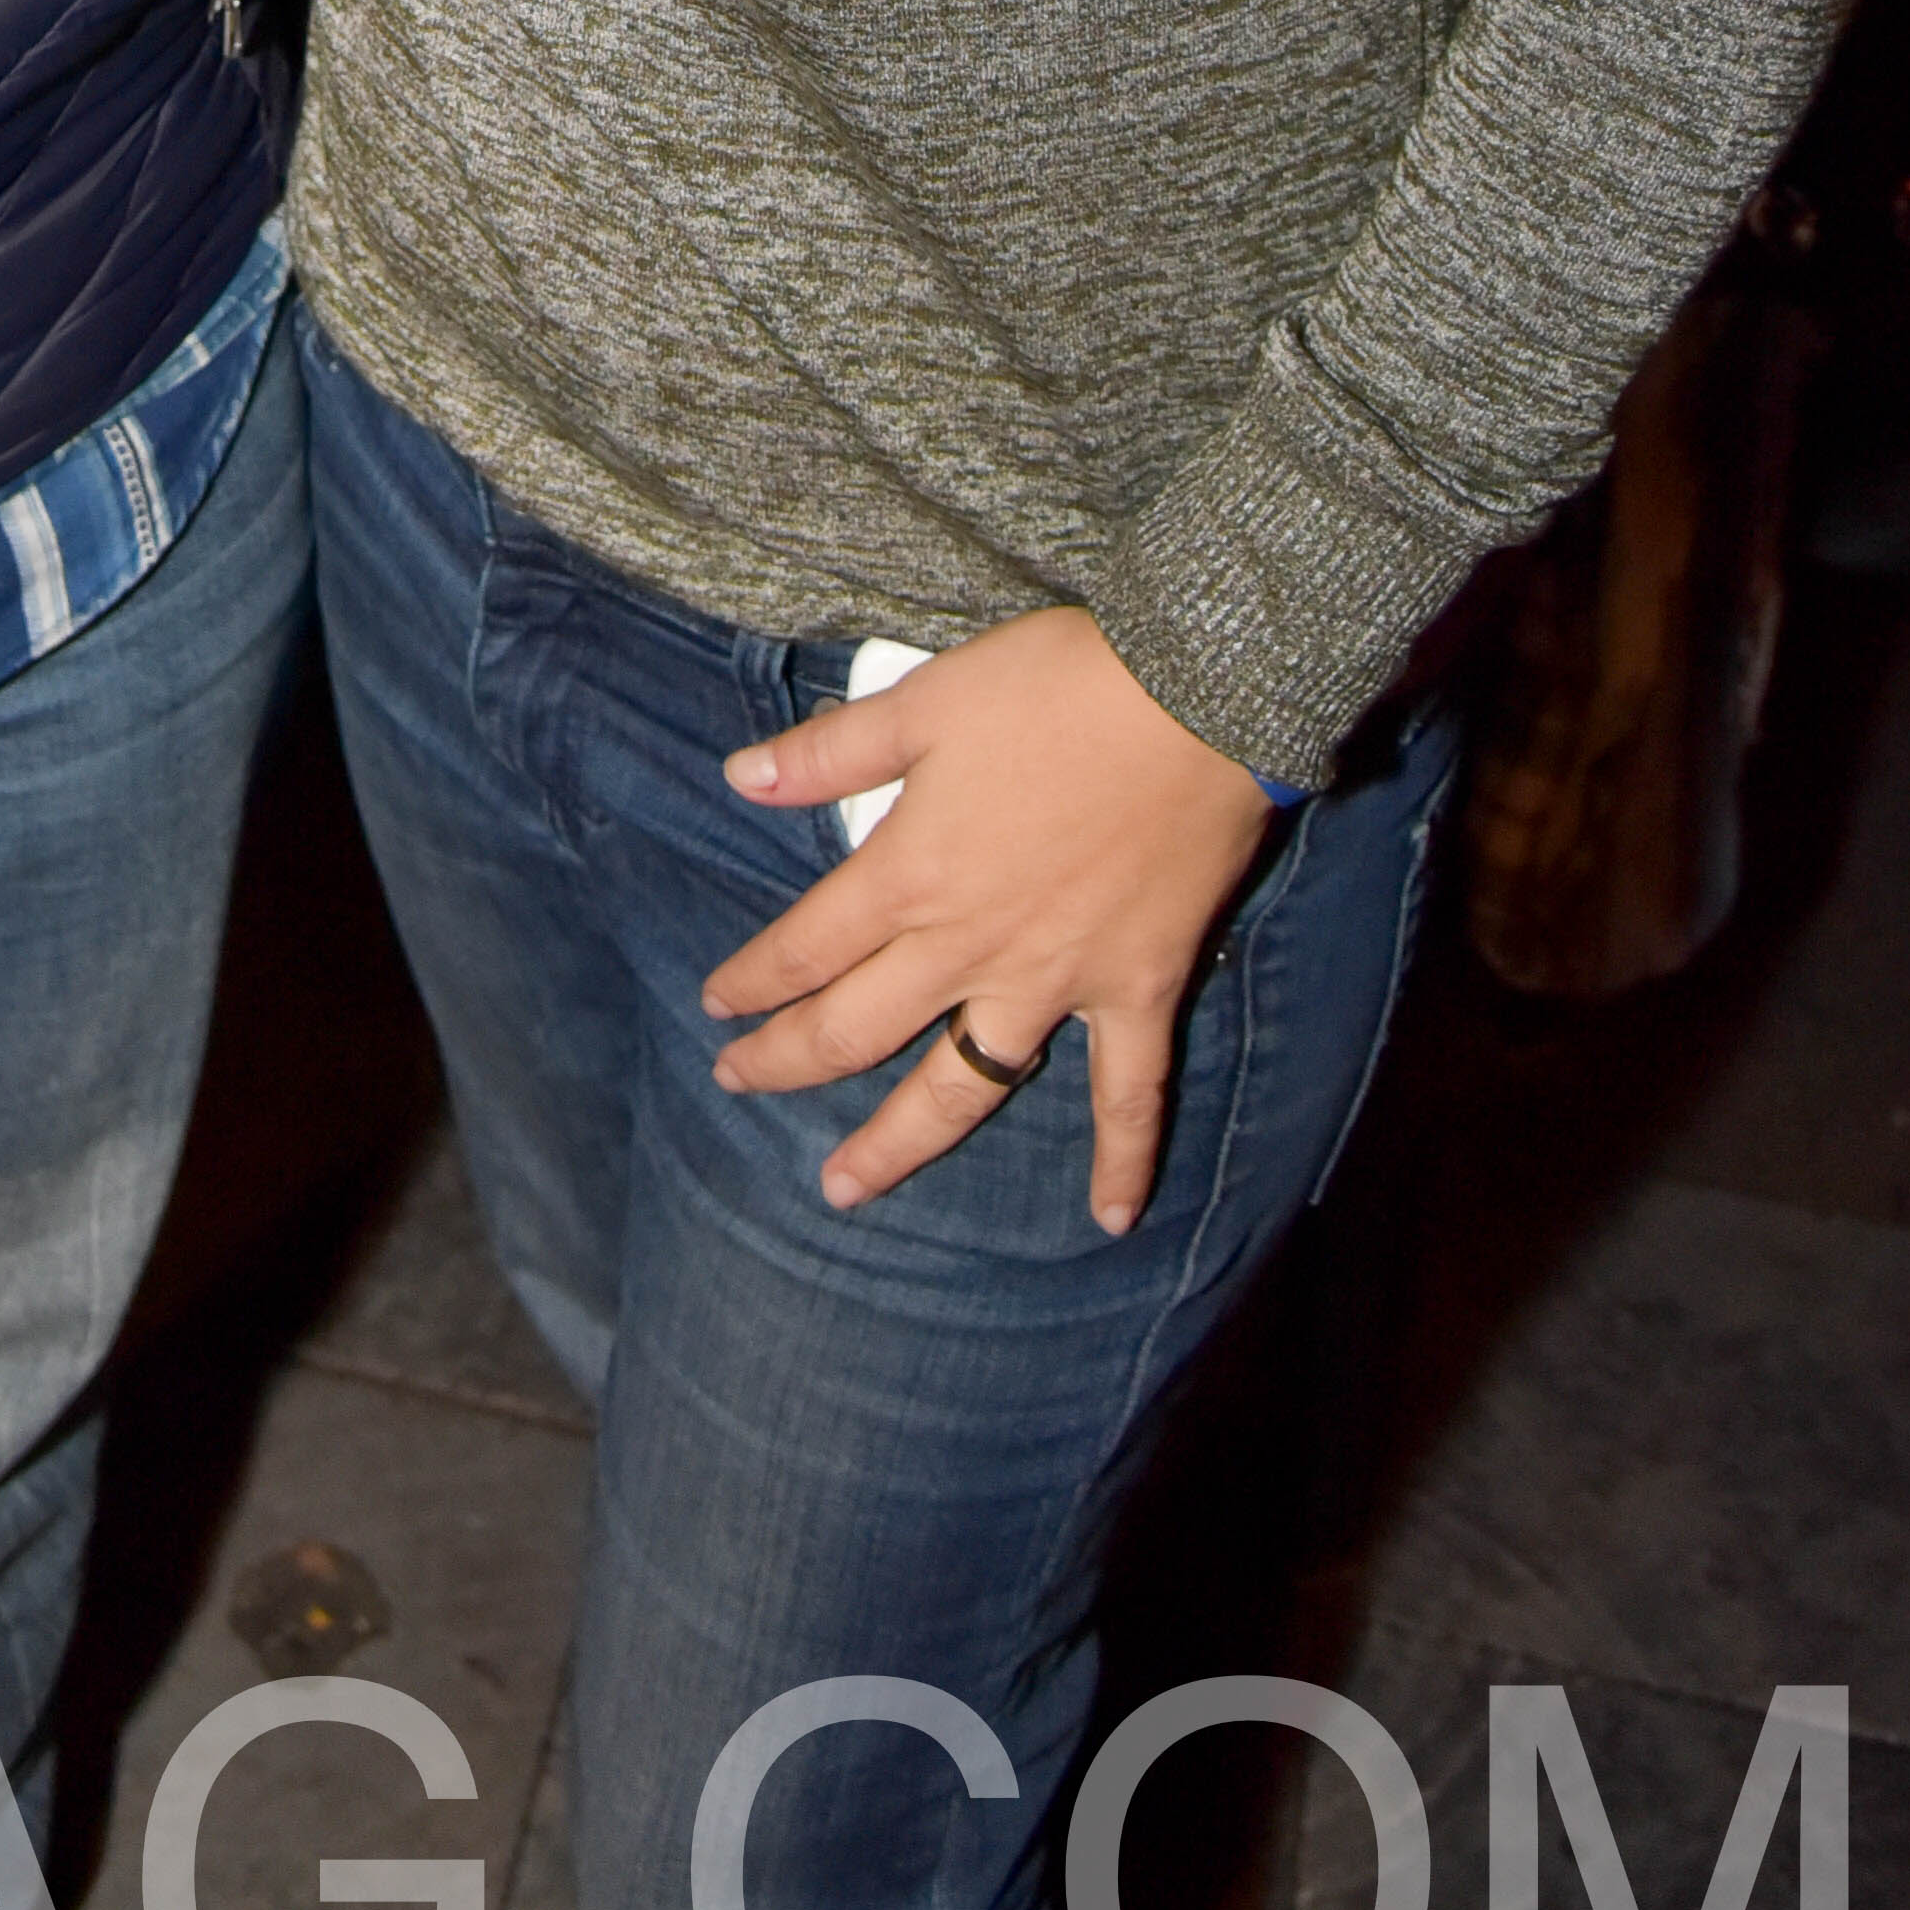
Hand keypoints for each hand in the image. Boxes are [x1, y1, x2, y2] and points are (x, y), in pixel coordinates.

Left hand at [707, 605, 1275, 1235]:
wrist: (1194, 699)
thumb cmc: (1054, 688)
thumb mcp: (925, 700)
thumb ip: (831, 753)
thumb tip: (739, 780)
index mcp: (910, 875)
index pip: (805, 948)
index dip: (753, 981)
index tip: (716, 1006)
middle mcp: (970, 948)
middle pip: (857, 1028)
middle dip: (786, 1061)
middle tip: (737, 1084)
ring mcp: (1055, 983)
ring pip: (962, 1088)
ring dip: (898, 1145)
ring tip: (844, 1190)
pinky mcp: (1136, 990)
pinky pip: (1128, 1095)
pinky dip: (1124, 1161)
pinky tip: (1110, 1221)